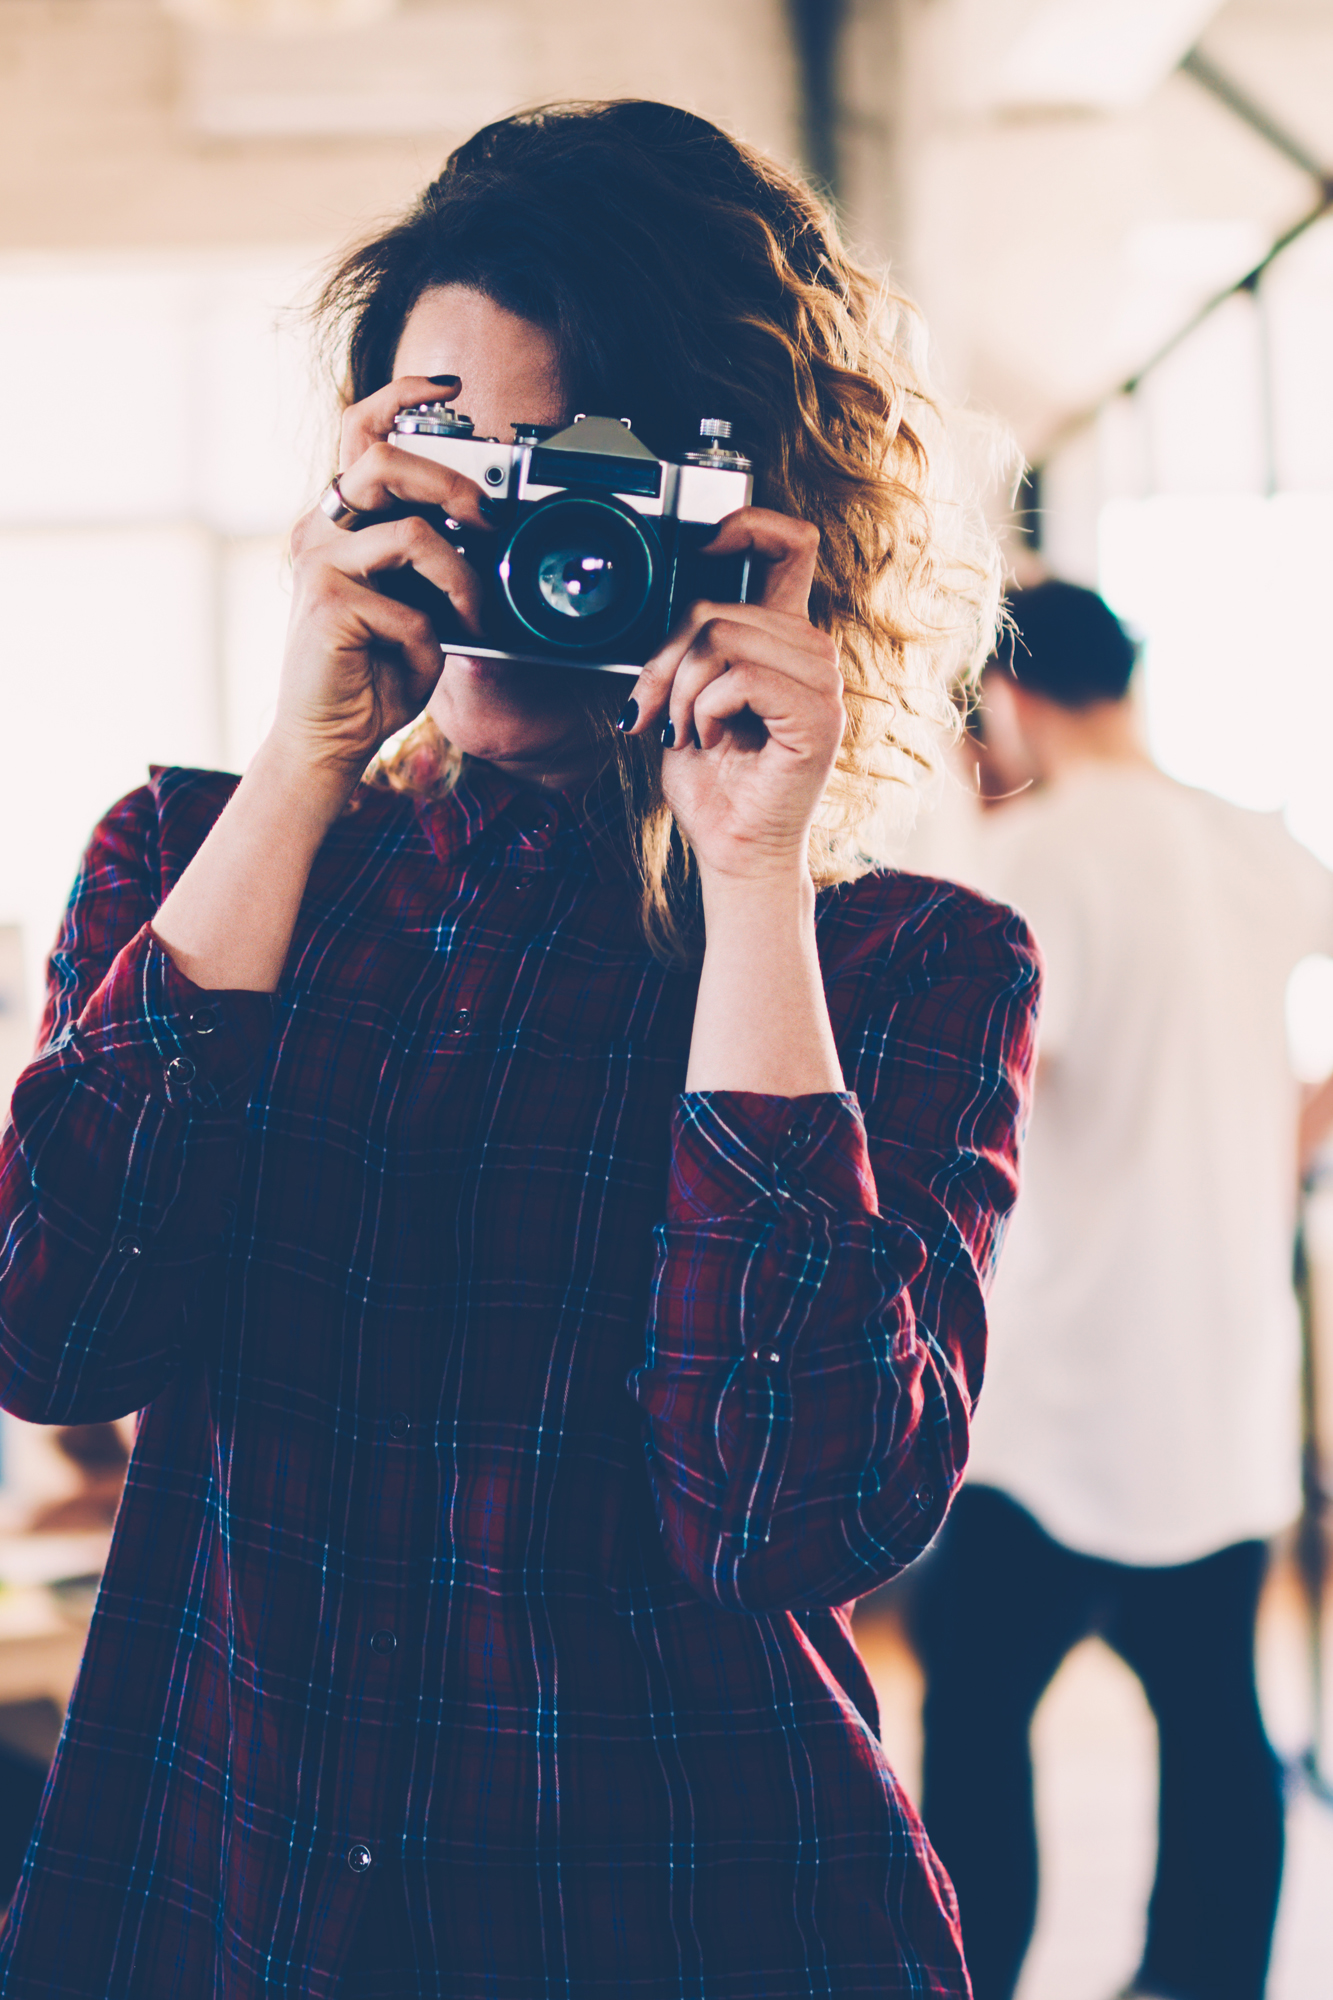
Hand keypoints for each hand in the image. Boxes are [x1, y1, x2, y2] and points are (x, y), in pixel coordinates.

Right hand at [274, 375, 489, 804]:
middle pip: (384, 459)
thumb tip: (483, 521)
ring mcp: (318, 563)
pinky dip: (431, 637)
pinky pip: (409, 606)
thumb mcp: (415, 601)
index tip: (451, 387)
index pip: (360, 430)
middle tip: (486, 519)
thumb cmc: (374, 671)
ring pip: (412, 534)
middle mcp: (320, 530)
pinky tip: (421, 658)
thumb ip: (433, 557)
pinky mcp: (326, 602)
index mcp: (339, 519)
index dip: (402, 394)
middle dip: (452, 483)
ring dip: (461, 578)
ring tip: (472, 615)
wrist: (330, 738)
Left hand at [620, 509, 844, 886]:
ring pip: (720, 641)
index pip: (792, 546)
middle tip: (655, 711)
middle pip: (716, 608)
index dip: (750, 526)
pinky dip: (704, 713)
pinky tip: (710, 741)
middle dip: (664, 662)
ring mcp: (821, 683)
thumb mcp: (687, 699)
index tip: (705, 546)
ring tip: (688, 731)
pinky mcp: (817, 716)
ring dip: (682, 692)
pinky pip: (736, 680)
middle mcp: (811, 652)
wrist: (736, 850)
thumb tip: (659, 607)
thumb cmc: (714, 782)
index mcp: (784, 639)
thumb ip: (688, 649)